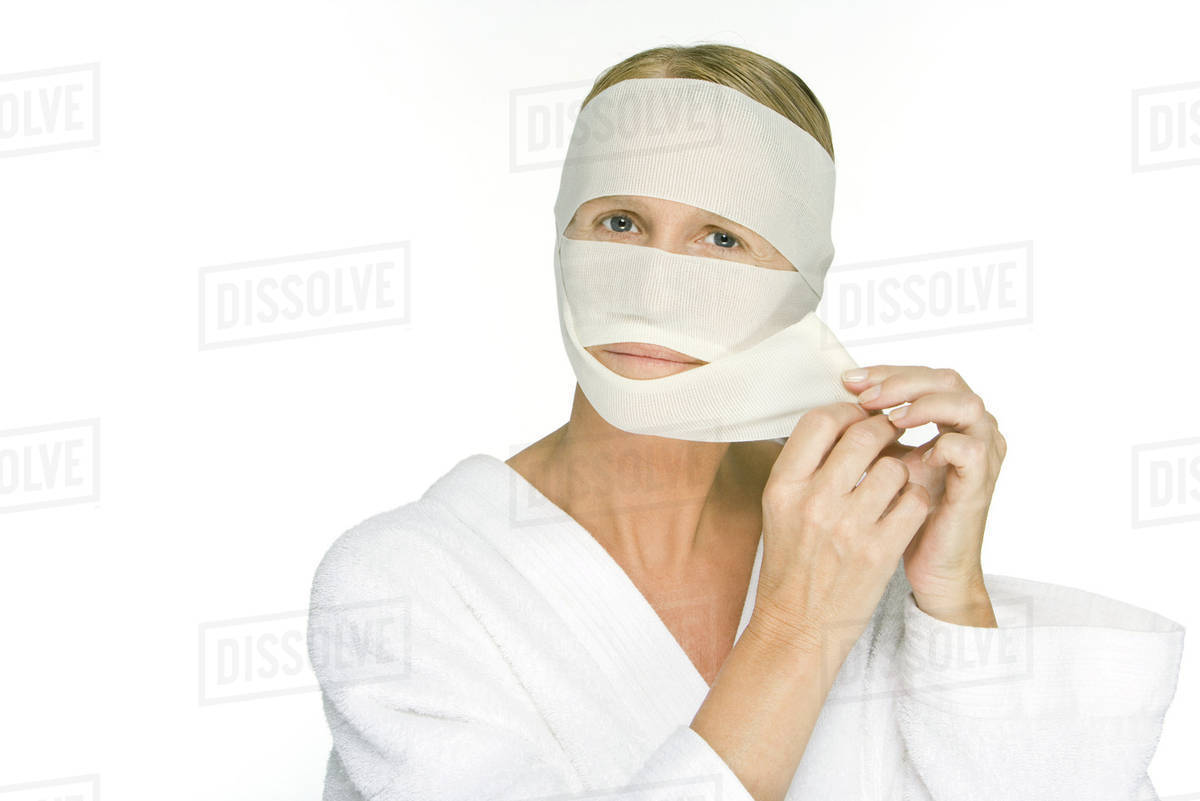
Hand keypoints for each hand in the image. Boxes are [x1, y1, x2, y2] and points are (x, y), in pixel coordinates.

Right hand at [754, 402, 931, 654]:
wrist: (797, 626)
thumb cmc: (790, 564)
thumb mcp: (778, 508)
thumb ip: (804, 466)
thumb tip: (839, 421)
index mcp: (783, 486)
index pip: (820, 420)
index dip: (847, 411)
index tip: (858, 418)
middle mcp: (814, 502)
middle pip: (864, 435)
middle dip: (884, 430)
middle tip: (890, 437)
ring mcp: (849, 527)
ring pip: (896, 467)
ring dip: (902, 469)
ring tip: (893, 483)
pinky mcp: (881, 551)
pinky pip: (915, 501)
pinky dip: (916, 499)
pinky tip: (904, 509)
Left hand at [841, 366, 1005, 622]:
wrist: (930, 569)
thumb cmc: (902, 518)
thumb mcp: (883, 466)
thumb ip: (872, 434)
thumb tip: (835, 402)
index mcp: (948, 419)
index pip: (921, 374)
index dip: (884, 372)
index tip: (848, 380)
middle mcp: (972, 429)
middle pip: (944, 378)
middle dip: (899, 381)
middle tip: (864, 394)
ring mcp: (982, 453)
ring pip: (964, 402)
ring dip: (921, 403)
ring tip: (887, 415)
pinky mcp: (980, 483)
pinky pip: (969, 447)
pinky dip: (939, 443)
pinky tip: (911, 452)